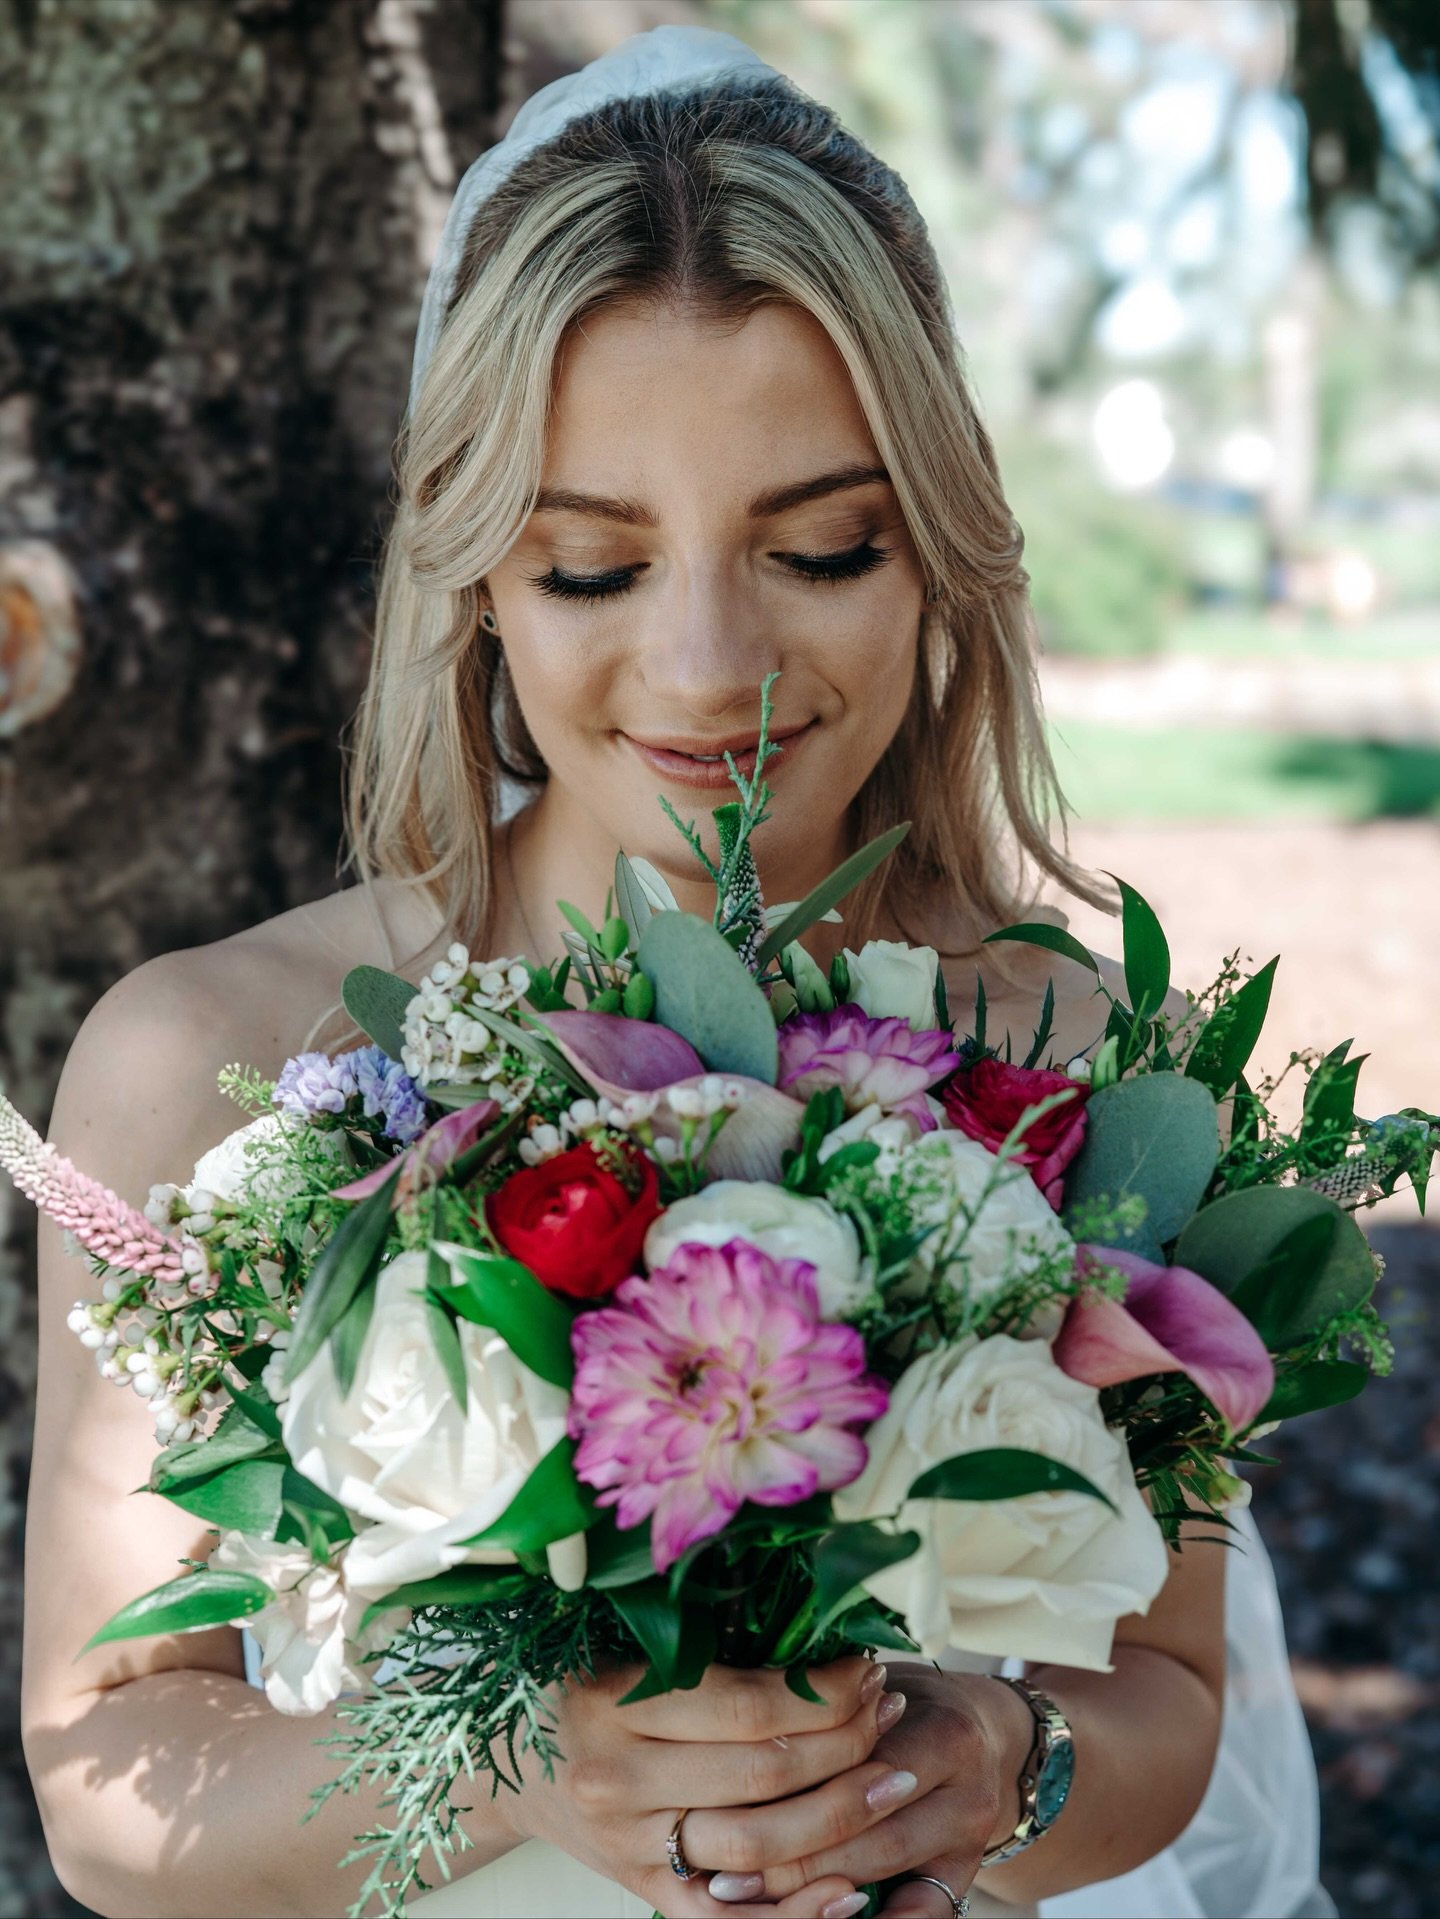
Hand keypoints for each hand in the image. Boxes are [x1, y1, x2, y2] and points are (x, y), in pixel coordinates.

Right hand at [493, 1651, 901, 1916]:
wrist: (512, 1763)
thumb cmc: (583, 1686)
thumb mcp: (628, 1651)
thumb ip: (709, 1652)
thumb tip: (821, 1643)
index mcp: (613, 1701)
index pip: (748, 1705)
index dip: (823, 1692)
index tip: (866, 1668)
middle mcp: (616, 1778)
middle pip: (763, 1773)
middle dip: (846, 1743)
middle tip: (890, 1713)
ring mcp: (629, 1845)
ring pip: (756, 1845)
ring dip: (839, 1814)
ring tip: (891, 1780)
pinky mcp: (642, 1892)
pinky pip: (726, 1918)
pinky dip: (794, 1911)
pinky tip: (849, 1889)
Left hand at [701, 1665, 1033, 1915]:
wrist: (983, 1729)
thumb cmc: (903, 1700)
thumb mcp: (872, 1688)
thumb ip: (823, 1709)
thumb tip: (730, 1728)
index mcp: (942, 1730)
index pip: (855, 1769)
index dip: (784, 1792)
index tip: (716, 1810)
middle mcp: (966, 1788)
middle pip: (868, 1834)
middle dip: (788, 1860)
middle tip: (722, 1878)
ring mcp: (970, 1839)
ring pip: (883, 1870)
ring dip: (811, 1893)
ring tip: (745, 1898)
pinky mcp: (966, 1874)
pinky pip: (923, 1914)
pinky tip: (825, 1918)